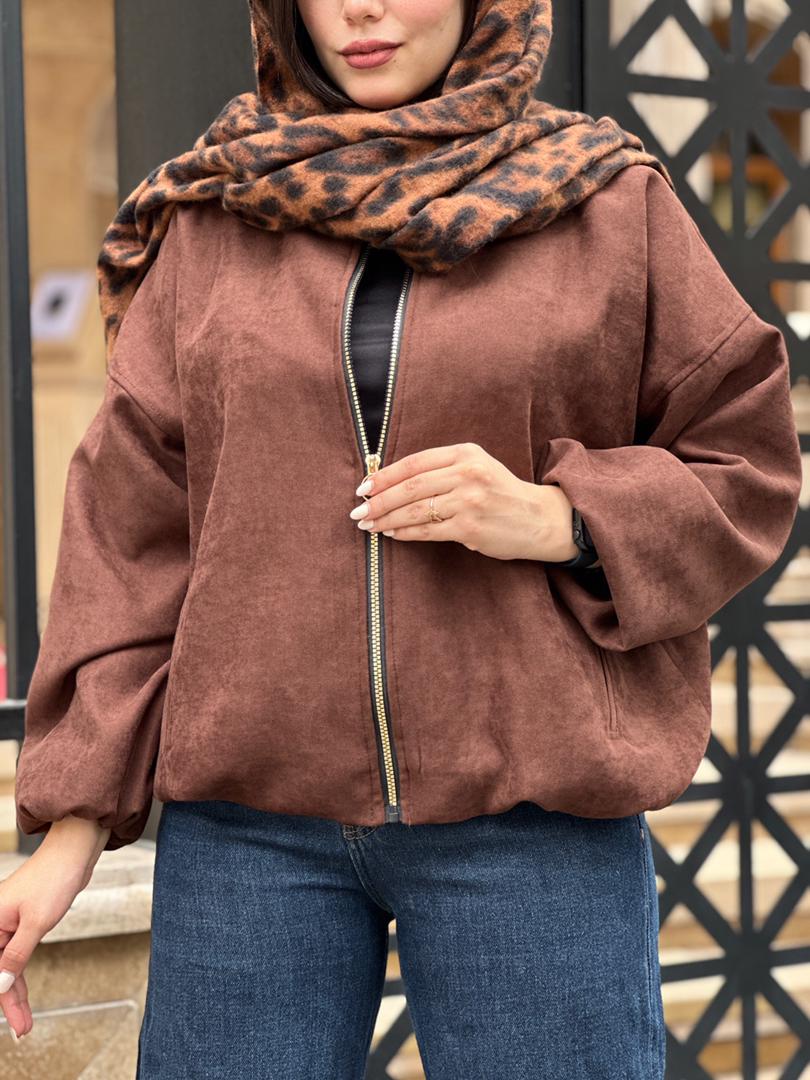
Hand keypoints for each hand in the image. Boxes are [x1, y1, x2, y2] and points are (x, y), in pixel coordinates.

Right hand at [0, 815, 109, 1038]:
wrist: (73, 853)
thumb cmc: (54, 879)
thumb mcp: (36, 923)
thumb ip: (16, 956)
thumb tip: (0, 985)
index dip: (1, 997)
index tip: (11, 1023)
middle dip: (9, 1001)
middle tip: (22, 1030)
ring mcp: (8, 924)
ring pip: (7, 966)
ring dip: (15, 993)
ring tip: (25, 1023)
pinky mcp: (22, 923)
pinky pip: (17, 955)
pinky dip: (20, 974)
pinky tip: (21, 994)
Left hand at [349, 442, 579, 562]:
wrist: (539, 518)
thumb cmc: (500, 494)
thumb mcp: (476, 468)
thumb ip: (441, 470)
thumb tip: (391, 482)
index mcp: (465, 453)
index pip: (414, 462)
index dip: (385, 475)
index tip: (364, 487)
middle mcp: (467, 473)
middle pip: (410, 486)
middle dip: (379, 499)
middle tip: (358, 511)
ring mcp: (470, 500)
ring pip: (415, 509)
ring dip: (387, 519)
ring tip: (369, 525)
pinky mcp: (470, 527)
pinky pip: (428, 530)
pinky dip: (405, 533)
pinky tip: (392, 534)